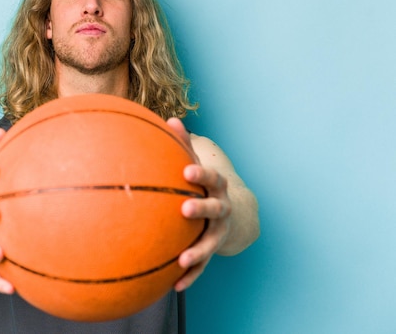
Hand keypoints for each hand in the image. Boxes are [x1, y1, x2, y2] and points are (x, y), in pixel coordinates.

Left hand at [166, 118, 231, 290]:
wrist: (234, 213)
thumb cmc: (205, 184)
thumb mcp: (197, 163)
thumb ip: (184, 144)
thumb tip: (170, 119)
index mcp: (217, 187)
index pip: (211, 178)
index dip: (201, 174)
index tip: (187, 171)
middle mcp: (222, 209)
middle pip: (215, 209)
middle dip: (202, 208)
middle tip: (185, 209)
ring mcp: (218, 232)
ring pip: (211, 242)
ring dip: (198, 251)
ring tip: (182, 259)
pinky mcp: (212, 250)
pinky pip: (203, 265)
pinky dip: (191, 275)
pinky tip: (175, 286)